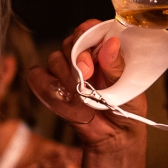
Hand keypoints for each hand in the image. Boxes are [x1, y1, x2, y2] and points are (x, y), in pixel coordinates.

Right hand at [27, 19, 147, 150]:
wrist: (113, 138)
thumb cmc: (126, 110)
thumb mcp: (130, 89)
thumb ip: (117, 67)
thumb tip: (112, 44)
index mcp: (105, 50)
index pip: (90, 29)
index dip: (86, 34)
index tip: (91, 51)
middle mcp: (84, 56)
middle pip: (70, 42)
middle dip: (77, 60)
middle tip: (87, 78)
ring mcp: (66, 71)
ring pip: (54, 59)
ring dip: (67, 79)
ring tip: (83, 98)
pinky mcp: (51, 86)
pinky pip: (38, 76)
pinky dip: (48, 88)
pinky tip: (66, 101)